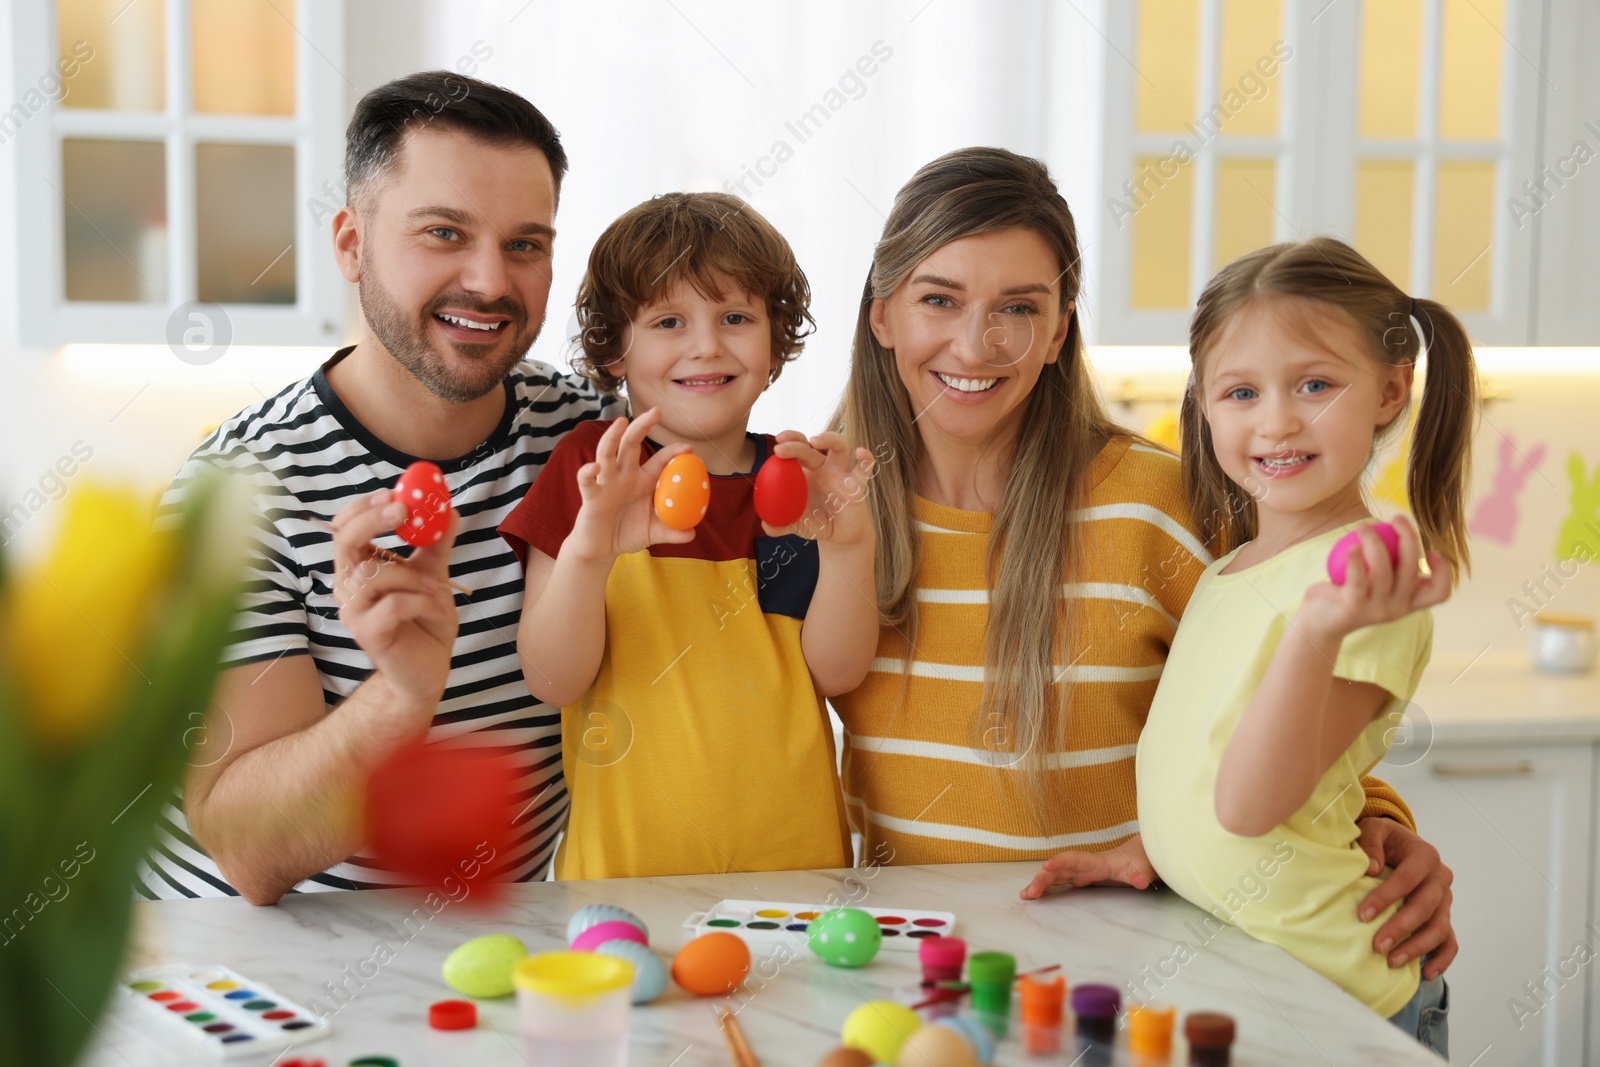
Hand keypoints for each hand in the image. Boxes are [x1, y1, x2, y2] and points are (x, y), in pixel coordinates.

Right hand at [332, 490, 460, 720]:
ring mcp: (354, 612)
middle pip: (344, 542)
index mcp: (359, 569)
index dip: (364, 508)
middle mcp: (348, 588)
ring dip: (412, 576)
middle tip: (404, 511)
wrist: (429, 670)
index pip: (344, 528)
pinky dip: (421, 601)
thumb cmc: (424, 622)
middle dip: (373, 521)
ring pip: (374, 574)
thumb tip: (450, 509)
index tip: (394, 493)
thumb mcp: (433, 577)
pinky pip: (393, 604)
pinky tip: (434, 609)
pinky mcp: (367, 634)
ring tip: (434, 590)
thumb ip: (437, 545)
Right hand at [566, 409, 695, 562]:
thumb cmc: (626, 534)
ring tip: (622, 422)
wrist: (601, 548)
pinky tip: (595, 468)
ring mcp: (606, 483)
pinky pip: (587, 481)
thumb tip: (692, 534)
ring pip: (608, 454)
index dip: (672, 452)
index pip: (659, 460)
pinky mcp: (591, 496)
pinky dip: (588, 473)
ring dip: (613, 437)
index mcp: (642, 481)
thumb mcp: (653, 533)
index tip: (689, 448)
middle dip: (642, 426)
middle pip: (630, 444)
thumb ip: (671, 532)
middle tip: (656, 411)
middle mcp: (624, 476)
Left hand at [763, 430, 875, 545]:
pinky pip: (864, 469)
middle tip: (781, 447)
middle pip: (811, 446)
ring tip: (815, 440)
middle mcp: (824, 467)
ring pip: (840, 446)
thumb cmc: (817, 523)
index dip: (787, 442)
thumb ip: (781, 525)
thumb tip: (766, 526)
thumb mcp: (797, 525)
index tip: (776, 446)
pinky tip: (862, 452)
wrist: (841, 536)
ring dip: (829, 438)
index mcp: (806, 472)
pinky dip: (866, 459)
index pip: (796, 449)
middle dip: (796, 443)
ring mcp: (842, 473)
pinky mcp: (858, 484)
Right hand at [1019, 835, 1155, 898]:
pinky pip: (1060, 881)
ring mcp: (1080, 871)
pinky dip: (1047, 887)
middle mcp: (1084, 865)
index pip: (1075, 859)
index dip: (1060, 862)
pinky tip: (1036, 894)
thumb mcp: (1143, 869)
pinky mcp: (1080, 878)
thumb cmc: (1139, 862)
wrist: (1138, 858)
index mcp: (1096, 862)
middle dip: (1043, 878)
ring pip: (1056, 875)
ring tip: (1025, 895)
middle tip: (1030, 893)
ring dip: (1040, 883)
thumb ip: (1140, 875)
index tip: (1046, 867)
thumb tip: (1139, 881)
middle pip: (1059, 869)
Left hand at [1298, 515, 1451, 642]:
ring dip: (1374, 541)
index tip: (1431, 551)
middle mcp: (1397, 608)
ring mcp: (1376, 609)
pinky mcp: (1353, 607)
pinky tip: (1352, 545)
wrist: (1321, 624)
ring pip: (1384, 569)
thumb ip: (1391, 565)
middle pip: (1412, 569)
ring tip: (1363, 526)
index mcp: (1408, 602)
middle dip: (1409, 537)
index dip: (1444, 571)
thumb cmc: (1350, 594)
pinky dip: (1356, 559)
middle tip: (1397, 517)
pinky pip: (1358, 578)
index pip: (1440, 592)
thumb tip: (1400, 529)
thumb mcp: (1376, 583)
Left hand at [1355, 817, 1457, 978]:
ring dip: (1417, 947)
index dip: (1386, 898)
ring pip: (1439, 928)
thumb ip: (1371, 844)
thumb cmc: (1382, 839)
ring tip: (1392, 961)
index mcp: (1425, 855)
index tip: (1363, 915)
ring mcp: (1445, 900)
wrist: (1397, 844)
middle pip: (1425, 908)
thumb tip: (1371, 868)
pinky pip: (1450, 941)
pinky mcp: (1444, 916)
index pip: (1408, 879)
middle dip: (1400, 929)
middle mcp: (1440, 878)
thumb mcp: (1373, 831)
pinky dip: (1442, 958)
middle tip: (1376, 946)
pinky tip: (1426, 973)